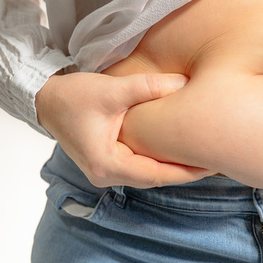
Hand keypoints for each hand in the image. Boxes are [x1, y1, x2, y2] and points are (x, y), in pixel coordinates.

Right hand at [35, 71, 214, 187]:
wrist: (45, 100)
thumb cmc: (73, 96)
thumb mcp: (112, 90)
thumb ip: (148, 87)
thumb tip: (184, 83)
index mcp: (108, 165)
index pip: (158, 175)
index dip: (188, 171)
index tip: (213, 165)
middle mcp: (107, 175)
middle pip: (156, 179)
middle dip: (186, 171)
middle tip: (217, 161)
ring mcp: (107, 172)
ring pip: (150, 175)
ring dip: (175, 168)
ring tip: (204, 158)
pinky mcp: (108, 163)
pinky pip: (141, 167)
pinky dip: (161, 161)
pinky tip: (179, 152)